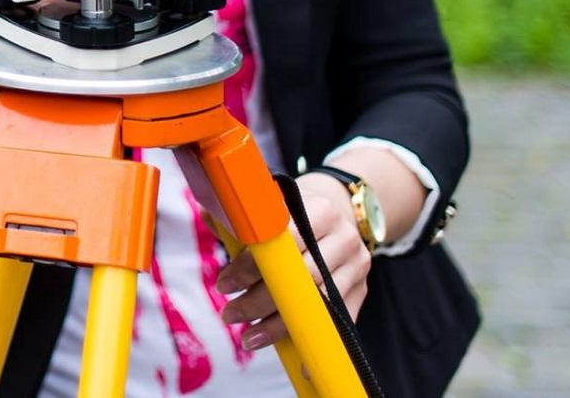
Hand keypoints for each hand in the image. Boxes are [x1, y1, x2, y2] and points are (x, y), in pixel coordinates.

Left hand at [214, 173, 370, 349]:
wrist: (339, 213)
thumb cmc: (294, 214)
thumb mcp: (274, 205)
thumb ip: (243, 214)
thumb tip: (208, 213)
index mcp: (320, 211)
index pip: (282, 241)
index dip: (251, 266)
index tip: (224, 285)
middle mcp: (343, 238)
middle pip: (301, 278)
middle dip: (260, 302)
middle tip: (230, 315)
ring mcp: (356, 266)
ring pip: (318, 304)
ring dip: (280, 325)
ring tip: (249, 338)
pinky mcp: (362, 289)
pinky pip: (340, 322)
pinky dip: (316, 340)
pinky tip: (300, 364)